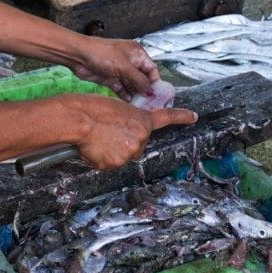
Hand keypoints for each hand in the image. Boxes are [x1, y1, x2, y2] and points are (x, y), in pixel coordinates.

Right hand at [64, 94, 197, 169]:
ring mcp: (130, 153)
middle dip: (125, 141)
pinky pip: (110, 163)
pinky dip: (102, 158)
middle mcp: (141, 138)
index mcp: (141, 119)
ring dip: (112, 150)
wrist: (78, 120)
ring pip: (123, 155)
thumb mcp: (116, 108)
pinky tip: (94, 147)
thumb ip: (126, 121)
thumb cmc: (91, 108)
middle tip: (107, 132)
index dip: (181, 117)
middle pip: (137, 144)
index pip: (166, 117)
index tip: (193, 116)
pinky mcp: (116, 164)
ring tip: (97, 138)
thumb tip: (121, 134)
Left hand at [70, 36, 159, 99]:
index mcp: (136, 54)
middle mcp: (130, 62)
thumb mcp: (124, 66)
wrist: (79, 56)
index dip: (155, 82)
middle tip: (150, 104)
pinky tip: (129, 103)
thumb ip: (138, 79)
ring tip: (141, 106)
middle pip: (142, 79)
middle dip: (145, 91)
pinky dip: (126, 96)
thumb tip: (149, 90)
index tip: (157, 95)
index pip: (151, 69)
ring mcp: (120, 71)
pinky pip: (122, 89)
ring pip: (132, 86)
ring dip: (136, 95)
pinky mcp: (110, 79)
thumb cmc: (101, 53)